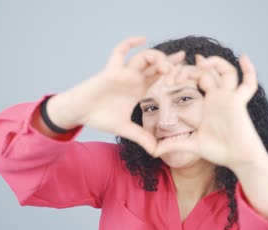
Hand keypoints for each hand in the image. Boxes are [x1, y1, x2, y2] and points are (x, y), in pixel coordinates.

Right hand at [49, 37, 184, 153]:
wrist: (79, 113)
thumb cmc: (99, 116)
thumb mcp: (124, 129)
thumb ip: (141, 137)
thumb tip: (157, 152)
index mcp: (139, 88)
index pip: (160, 77)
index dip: (173, 73)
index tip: (188, 73)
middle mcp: (134, 78)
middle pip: (156, 64)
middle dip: (170, 62)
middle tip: (183, 64)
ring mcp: (123, 73)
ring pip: (143, 57)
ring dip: (157, 58)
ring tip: (167, 67)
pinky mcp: (111, 71)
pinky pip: (120, 51)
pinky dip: (130, 43)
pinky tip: (142, 39)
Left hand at [154, 54, 267, 169]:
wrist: (238, 159)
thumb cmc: (219, 151)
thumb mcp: (192, 144)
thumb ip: (174, 144)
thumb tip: (153, 152)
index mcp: (208, 103)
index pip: (197, 79)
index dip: (184, 74)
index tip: (169, 77)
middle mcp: (219, 97)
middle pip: (208, 72)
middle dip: (192, 68)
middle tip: (175, 71)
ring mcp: (229, 98)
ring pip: (226, 71)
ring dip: (215, 62)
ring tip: (200, 60)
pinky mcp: (238, 103)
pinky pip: (248, 83)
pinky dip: (249, 70)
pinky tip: (244, 57)